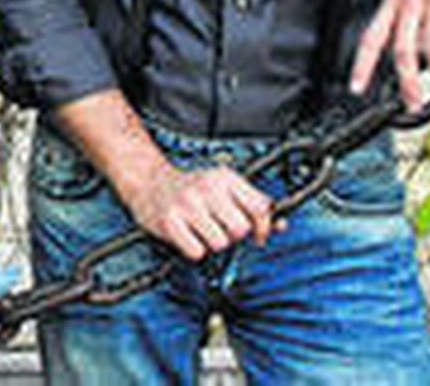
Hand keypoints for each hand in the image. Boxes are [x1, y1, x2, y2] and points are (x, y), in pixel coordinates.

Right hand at [120, 160, 275, 260]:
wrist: (147, 181)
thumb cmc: (189, 187)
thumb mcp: (222, 185)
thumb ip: (251, 203)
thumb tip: (281, 224)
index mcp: (224, 177)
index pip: (260, 207)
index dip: (263, 227)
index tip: (258, 234)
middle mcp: (207, 187)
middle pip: (241, 229)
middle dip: (234, 235)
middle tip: (220, 228)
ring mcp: (187, 204)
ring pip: (221, 243)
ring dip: (212, 243)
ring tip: (201, 230)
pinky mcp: (170, 221)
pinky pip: (197, 252)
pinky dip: (194, 249)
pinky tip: (188, 236)